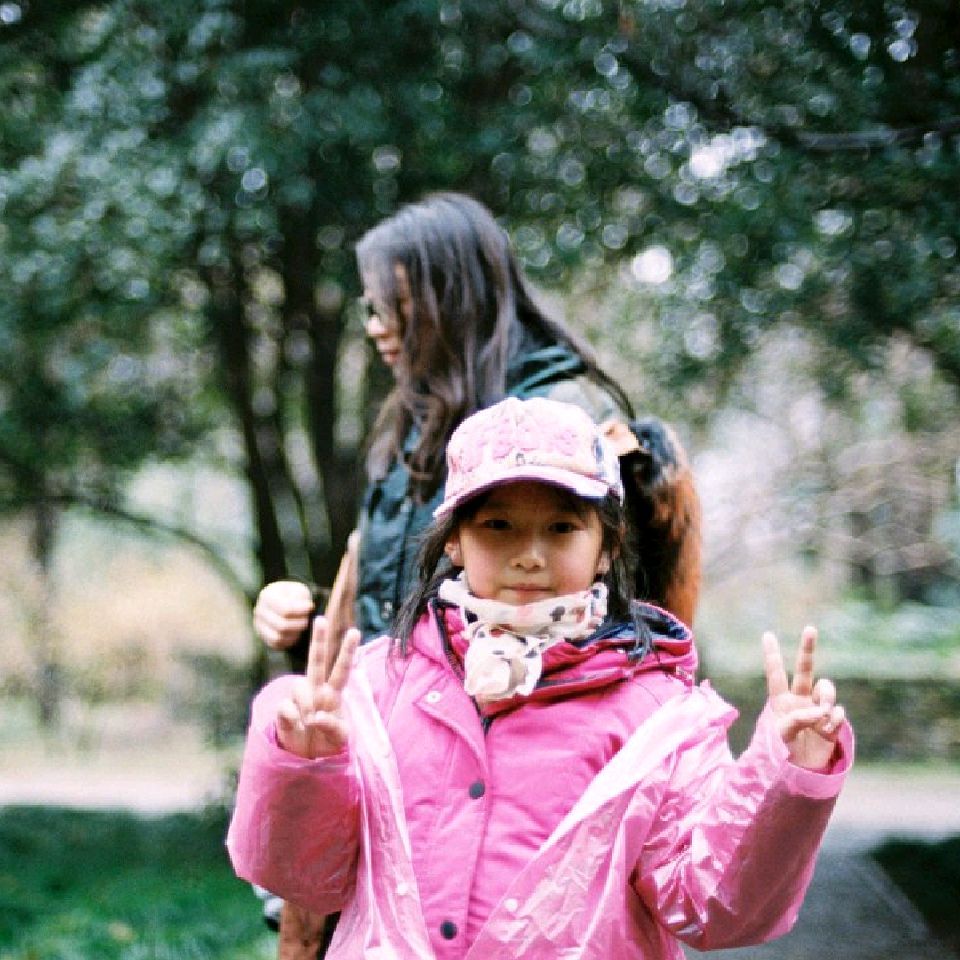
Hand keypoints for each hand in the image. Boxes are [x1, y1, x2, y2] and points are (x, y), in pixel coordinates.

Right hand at [254, 580, 314, 649]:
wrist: (284, 602)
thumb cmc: (294, 594)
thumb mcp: (298, 589)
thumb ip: (301, 596)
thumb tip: (307, 607)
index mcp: (266, 596)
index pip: (286, 609)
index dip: (301, 611)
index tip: (312, 607)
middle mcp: (259, 611)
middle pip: (282, 625)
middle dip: (299, 624)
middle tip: (309, 619)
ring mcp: (259, 625)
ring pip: (278, 637)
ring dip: (295, 633)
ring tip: (304, 625)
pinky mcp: (263, 636)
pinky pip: (277, 644)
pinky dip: (290, 640)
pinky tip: (298, 632)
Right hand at [275, 617, 359, 758]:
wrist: (307, 755)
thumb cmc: (328, 740)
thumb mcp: (340, 738)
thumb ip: (333, 726)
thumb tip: (316, 717)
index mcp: (334, 693)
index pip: (342, 669)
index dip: (348, 651)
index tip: (355, 631)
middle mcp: (316, 690)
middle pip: (316, 661)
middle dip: (318, 640)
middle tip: (321, 619)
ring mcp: (299, 698)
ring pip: (299, 686)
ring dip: (305, 704)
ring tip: (310, 722)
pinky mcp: (284, 709)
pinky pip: (286, 707)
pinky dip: (292, 719)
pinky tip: (297, 726)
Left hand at [763, 625, 844, 770]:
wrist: (802, 771)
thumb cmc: (784, 752)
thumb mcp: (782, 733)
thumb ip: (798, 718)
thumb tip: (819, 710)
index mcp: (781, 700)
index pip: (776, 674)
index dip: (772, 655)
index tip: (767, 634)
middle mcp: (800, 699)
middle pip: (805, 670)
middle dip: (807, 649)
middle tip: (810, 628)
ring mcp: (817, 708)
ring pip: (826, 688)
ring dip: (825, 698)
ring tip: (821, 716)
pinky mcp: (832, 720)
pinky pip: (837, 710)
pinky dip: (832, 719)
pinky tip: (826, 730)